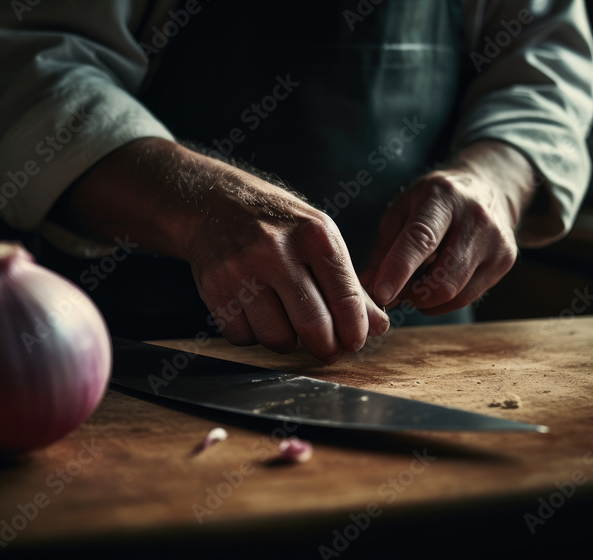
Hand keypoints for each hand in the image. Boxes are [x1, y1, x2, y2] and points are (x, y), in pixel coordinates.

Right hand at [52, 138, 387, 362]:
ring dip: (286, 342)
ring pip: (277, 337)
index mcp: (314, 234)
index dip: (355, 330)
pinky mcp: (215, 287)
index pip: (346, 297)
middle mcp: (277, 250)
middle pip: (312, 325)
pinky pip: (243, 336)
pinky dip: (253, 336)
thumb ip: (349, 284)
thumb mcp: (319, 239)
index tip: (354, 342)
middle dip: (325, 347)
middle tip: (326, 348)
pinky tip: (256, 314)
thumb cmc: (278, 224)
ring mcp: (242, 269)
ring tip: (287, 323)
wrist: (213, 203)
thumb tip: (379, 326)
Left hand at [360, 141, 537, 314]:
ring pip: (455, 294)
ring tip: (415, 283)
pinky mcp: (506, 260)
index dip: (399, 269)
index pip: (421, 238)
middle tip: (395, 290)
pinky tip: (436, 281)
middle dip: (410, 293)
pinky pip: (467, 297)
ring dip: (425, 300)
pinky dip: (444, 300)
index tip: (380, 293)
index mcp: (442, 198)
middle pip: (442, 278)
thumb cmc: (436, 200)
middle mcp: (475, 218)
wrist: (489, 185)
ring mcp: (496, 241)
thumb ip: (384, 248)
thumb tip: (366, 287)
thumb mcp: (403, 210)